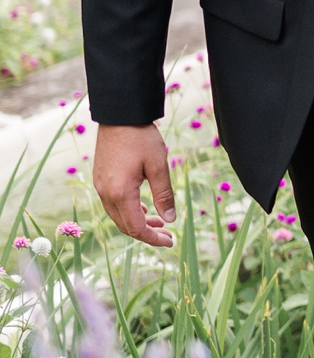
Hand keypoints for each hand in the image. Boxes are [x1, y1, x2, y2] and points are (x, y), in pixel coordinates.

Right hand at [94, 124, 176, 247]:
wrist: (119, 115)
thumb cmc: (141, 138)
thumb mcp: (158, 166)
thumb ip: (164, 195)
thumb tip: (170, 219)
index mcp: (120, 193)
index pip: (135, 227)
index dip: (153, 238)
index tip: (170, 241)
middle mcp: (105, 193)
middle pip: (124, 225)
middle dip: (147, 233)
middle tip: (168, 235)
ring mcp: (100, 186)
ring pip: (118, 216)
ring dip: (138, 222)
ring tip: (160, 222)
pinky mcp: (100, 179)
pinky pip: (113, 204)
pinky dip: (129, 211)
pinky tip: (144, 209)